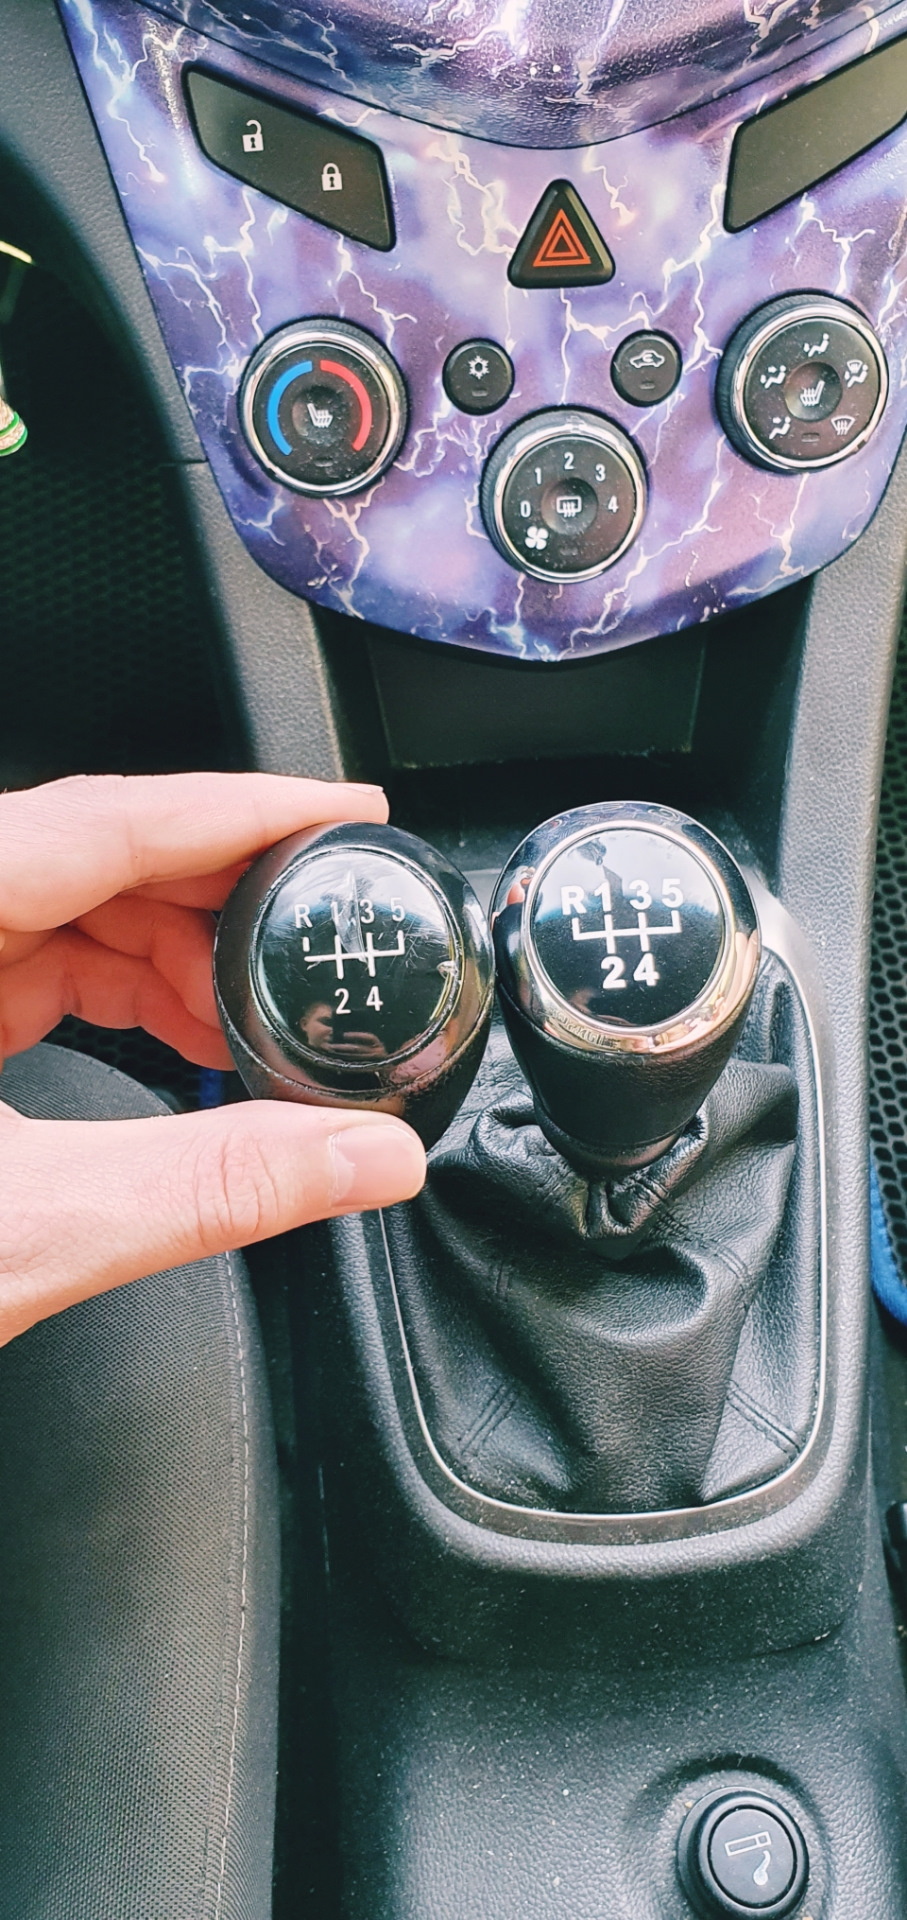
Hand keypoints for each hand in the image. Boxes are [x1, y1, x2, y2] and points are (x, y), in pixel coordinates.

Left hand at [0, 773, 425, 1343]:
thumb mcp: (29, 1232)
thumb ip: (206, 1189)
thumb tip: (364, 1156)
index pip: (101, 818)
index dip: (241, 808)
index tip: (344, 813)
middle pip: (91, 856)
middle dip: (223, 897)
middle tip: (327, 930)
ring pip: (63, 906)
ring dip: (175, 954)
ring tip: (262, 1018)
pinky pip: (28, 959)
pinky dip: (119, 991)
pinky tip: (183, 1042)